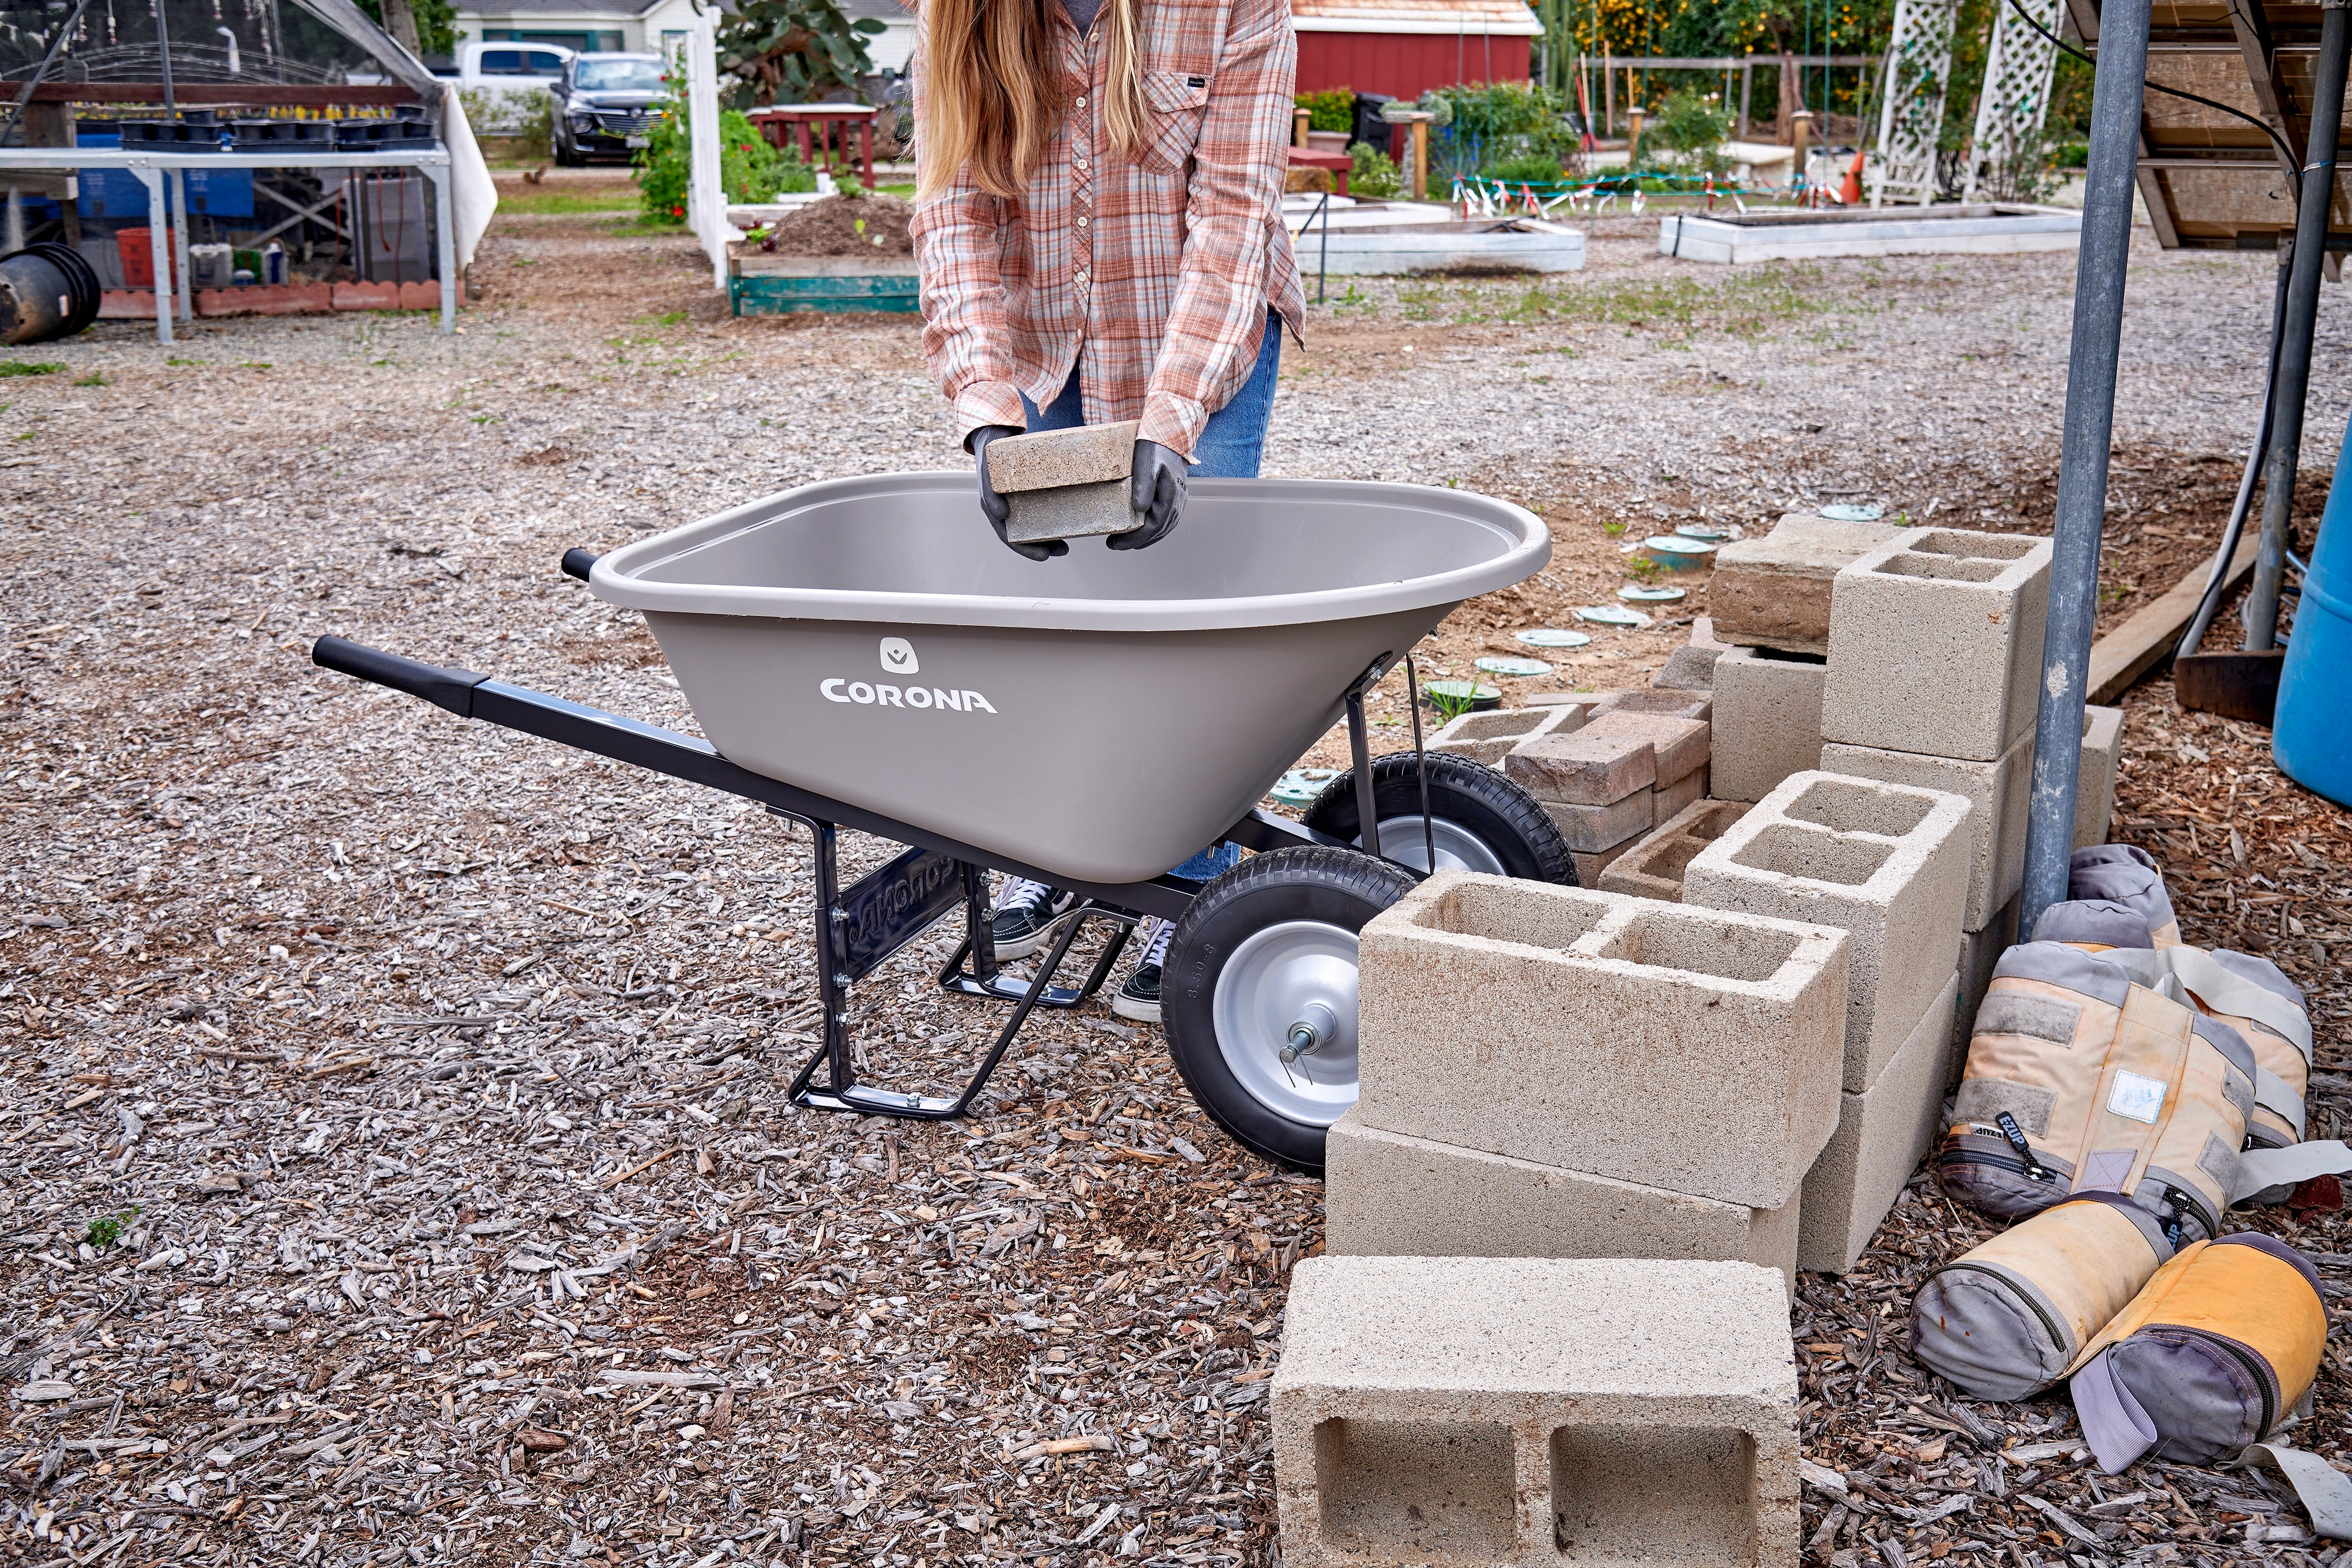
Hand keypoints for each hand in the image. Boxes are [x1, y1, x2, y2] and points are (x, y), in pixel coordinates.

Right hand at [968, 424, 1065, 561]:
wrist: (995, 432)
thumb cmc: (989, 453)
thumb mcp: (986, 471)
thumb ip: (989, 492)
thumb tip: (1001, 515)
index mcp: (995, 509)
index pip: (1009, 537)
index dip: (1025, 549)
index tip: (1044, 556)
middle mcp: (1008, 509)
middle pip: (1025, 535)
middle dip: (1043, 546)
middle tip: (1063, 550)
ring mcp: (1020, 500)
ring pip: (1036, 524)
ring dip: (1051, 536)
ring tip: (1068, 542)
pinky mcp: (1032, 490)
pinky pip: (1044, 507)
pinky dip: (1055, 515)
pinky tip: (1070, 517)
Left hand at [1113, 439, 1186, 550]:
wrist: (1169, 433)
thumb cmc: (1155, 447)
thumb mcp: (1145, 464)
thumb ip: (1143, 487)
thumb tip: (1139, 509)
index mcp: (1170, 496)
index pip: (1151, 528)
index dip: (1132, 539)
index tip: (1114, 543)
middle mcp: (1178, 501)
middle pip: (1158, 532)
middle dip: (1136, 542)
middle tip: (1114, 544)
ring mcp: (1179, 500)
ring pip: (1163, 528)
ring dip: (1145, 538)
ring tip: (1126, 540)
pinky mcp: (1175, 496)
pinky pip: (1165, 519)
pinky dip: (1153, 528)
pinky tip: (1141, 528)